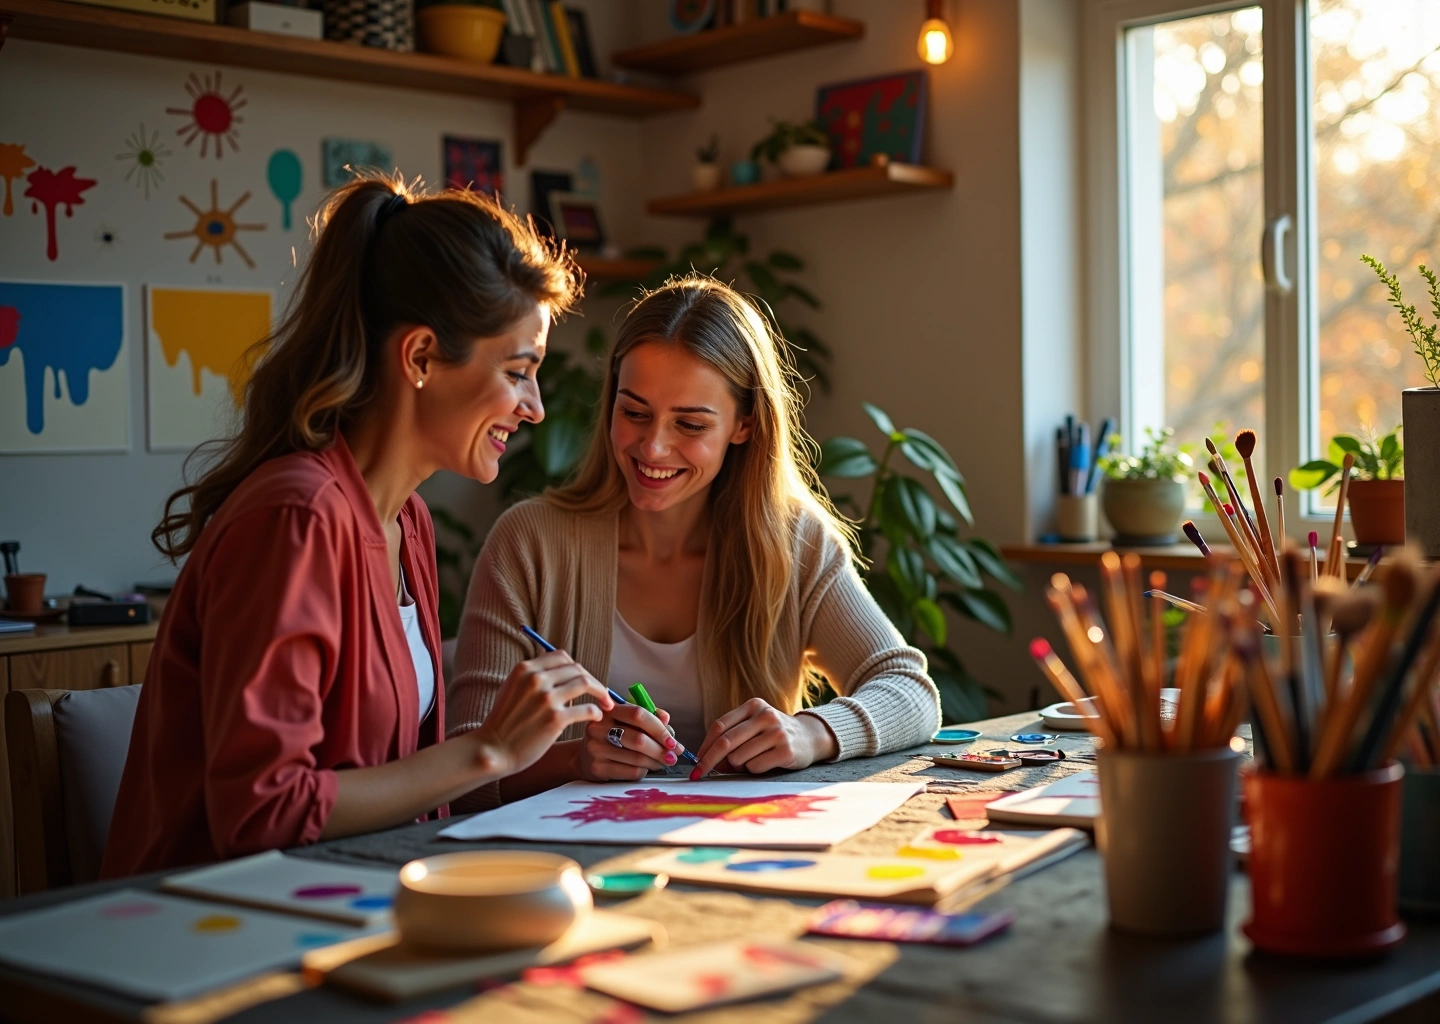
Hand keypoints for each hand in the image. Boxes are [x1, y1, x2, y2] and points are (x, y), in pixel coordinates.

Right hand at [473, 650, 611, 778]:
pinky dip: (596, 712)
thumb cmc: (504, 723)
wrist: (493, 750)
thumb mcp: (512, 689)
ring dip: (601, 692)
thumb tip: (562, 672)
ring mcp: (546, 699)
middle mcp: (536, 679)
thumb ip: (534, 677)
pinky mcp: (555, 719)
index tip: (584, 679)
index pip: (562, 657)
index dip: (577, 668)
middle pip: (577, 668)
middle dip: (593, 680)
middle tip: (601, 693)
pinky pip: (587, 709)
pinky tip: (596, 717)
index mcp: (525, 669)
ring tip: (605, 703)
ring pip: (585, 683)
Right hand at [578, 703, 684, 781]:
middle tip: (674, 755)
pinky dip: (644, 771)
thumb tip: (666, 719)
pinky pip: (631, 772)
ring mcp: (596, 748)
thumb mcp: (626, 720)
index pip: (638, 714)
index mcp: (608, 709)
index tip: (673, 740)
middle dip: (661, 749)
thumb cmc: (612, 735)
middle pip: (639, 739)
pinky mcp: (597, 768)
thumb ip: (648, 716)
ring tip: (663, 762)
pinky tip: (646, 768)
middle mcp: (598, 727)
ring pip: (637, 758)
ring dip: (656, 762)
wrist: (584, 756)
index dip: (659, 728)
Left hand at [690, 699, 838, 778]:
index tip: (696, 761)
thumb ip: (731, 738)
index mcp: (753, 706)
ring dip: (738, 766)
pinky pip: (755, 767)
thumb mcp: (753, 726)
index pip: (720, 726)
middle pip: (726, 742)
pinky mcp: (786, 751)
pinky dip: (754, 770)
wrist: (810, 737)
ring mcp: (777, 733)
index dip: (704, 745)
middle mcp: (765, 716)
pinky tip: (767, 762)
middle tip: (700, 774)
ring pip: (739, 758)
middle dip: (709, 761)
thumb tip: (706, 761)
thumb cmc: (773, 734)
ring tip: (752, 760)